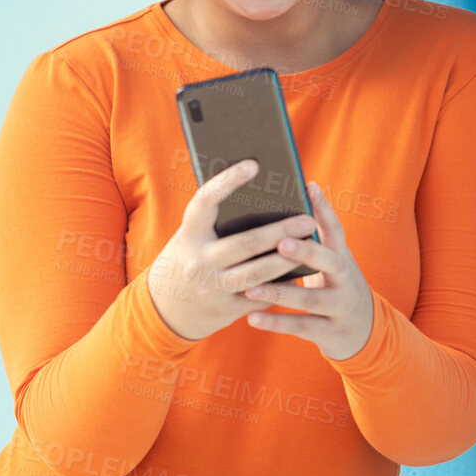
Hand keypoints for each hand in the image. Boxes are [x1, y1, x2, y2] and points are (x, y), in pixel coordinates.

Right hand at [146, 159, 319, 341]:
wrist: (165, 308)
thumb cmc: (188, 257)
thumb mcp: (191, 236)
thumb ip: (216, 220)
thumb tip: (261, 195)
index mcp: (189, 234)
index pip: (206, 201)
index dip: (228, 181)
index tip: (254, 164)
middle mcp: (199, 261)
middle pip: (247, 242)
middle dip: (281, 231)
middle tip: (307, 220)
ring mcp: (212, 288)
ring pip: (259, 273)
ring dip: (288, 259)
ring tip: (310, 244)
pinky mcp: (225, 310)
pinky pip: (260, 296)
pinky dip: (282, 284)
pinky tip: (300, 271)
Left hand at [242, 181, 374, 361]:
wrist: (363, 331)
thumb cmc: (336, 285)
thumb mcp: (334, 262)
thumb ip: (317, 238)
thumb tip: (293, 200)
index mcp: (343, 258)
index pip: (336, 230)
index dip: (324, 209)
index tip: (308, 187)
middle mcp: (346, 280)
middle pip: (331, 263)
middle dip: (307, 253)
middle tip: (281, 243)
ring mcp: (339, 308)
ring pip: (311, 300)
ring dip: (281, 294)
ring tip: (252, 288)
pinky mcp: (329, 332)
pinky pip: (301, 327)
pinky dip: (276, 323)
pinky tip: (252, 319)